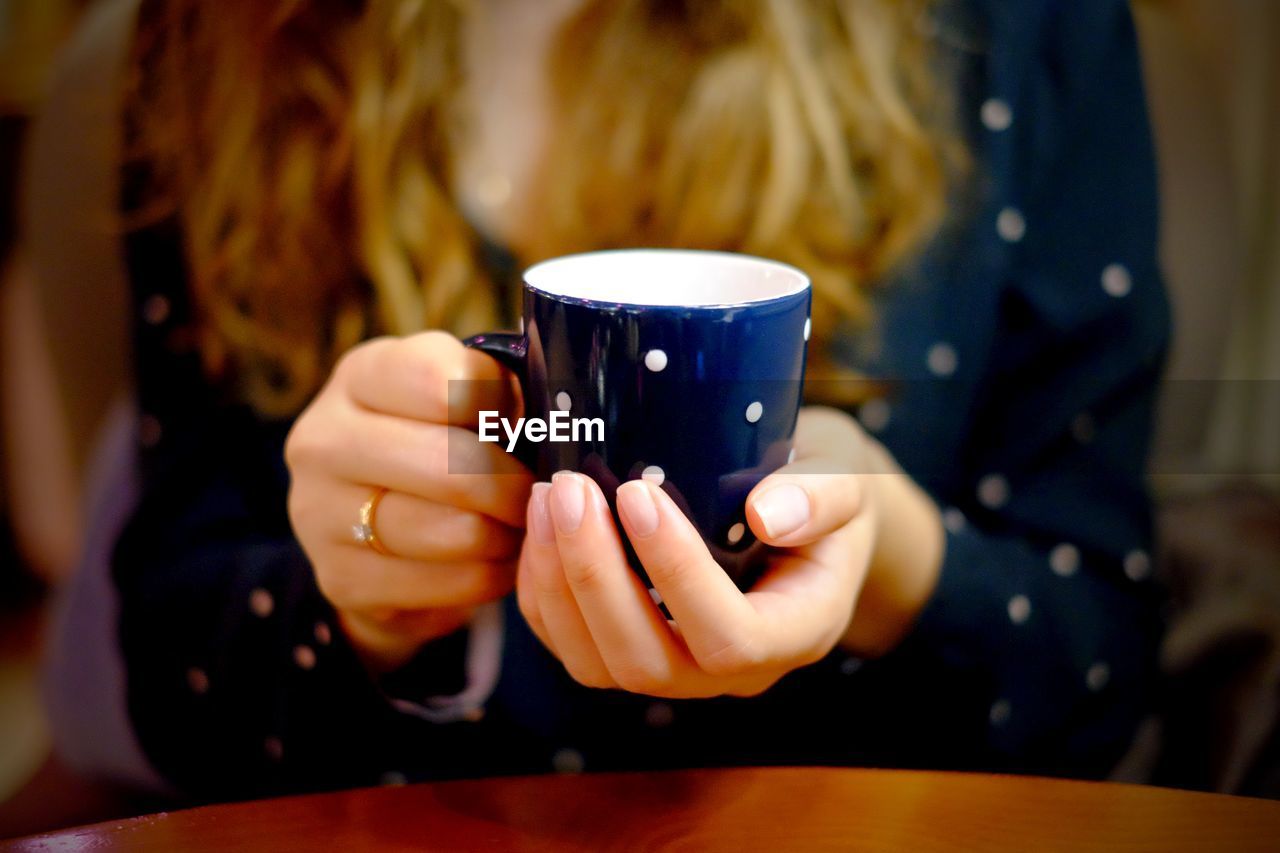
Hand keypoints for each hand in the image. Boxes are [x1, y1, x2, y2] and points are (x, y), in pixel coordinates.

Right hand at [286, 331, 533, 671]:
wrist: (372, 526)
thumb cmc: (437, 445)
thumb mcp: (458, 401)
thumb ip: (500, 394)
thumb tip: (565, 417)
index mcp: (361, 376)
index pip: (441, 381)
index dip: (499, 405)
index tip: (522, 421)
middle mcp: (324, 439)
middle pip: (449, 463)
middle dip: (512, 484)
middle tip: (540, 492)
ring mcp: (319, 513)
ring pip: (450, 530)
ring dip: (505, 535)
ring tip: (522, 527)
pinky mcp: (340, 579)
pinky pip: (445, 583)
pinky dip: (487, 576)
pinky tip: (496, 562)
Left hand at [514, 407, 888, 697]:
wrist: (803, 506)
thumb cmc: (826, 490)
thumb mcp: (848, 482)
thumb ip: (821, 496)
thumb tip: (767, 514)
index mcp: (794, 633)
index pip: (733, 637)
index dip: (678, 575)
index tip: (639, 494)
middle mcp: (730, 671)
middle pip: (647, 663)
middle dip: (597, 578)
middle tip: (572, 489)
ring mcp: (676, 667)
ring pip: (597, 663)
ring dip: (559, 583)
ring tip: (548, 496)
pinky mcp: (628, 647)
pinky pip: (569, 644)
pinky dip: (542, 588)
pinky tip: (539, 520)